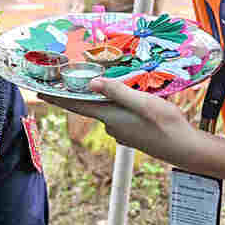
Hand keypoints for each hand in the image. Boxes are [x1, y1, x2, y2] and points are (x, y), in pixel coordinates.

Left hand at [39, 77, 198, 162]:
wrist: (184, 149)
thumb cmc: (166, 125)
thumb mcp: (143, 103)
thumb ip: (118, 92)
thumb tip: (91, 84)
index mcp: (110, 117)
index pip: (77, 106)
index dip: (58, 98)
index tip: (40, 92)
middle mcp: (111, 126)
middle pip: (91, 105)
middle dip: (84, 92)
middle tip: (78, 75)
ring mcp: (122, 131)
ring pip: (109, 109)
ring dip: (108, 97)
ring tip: (114, 80)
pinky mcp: (132, 133)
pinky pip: (121, 114)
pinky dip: (121, 104)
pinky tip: (133, 97)